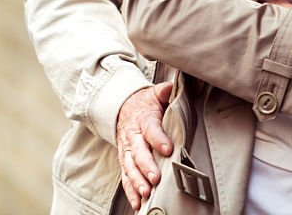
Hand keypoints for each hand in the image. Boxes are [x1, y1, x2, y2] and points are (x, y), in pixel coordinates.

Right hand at [117, 82, 172, 210]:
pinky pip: (126, 177)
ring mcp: (127, 150)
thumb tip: (169, 88)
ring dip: (137, 181)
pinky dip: (130, 191)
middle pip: (138, 152)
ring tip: (145, 193)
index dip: (158, 139)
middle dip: (146, 166)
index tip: (168, 149)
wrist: (122, 108)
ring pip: (130, 167)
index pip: (151, 129)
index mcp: (143, 119)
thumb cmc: (144, 104)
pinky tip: (137, 203)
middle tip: (155, 178)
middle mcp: (133, 137)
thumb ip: (163, 92)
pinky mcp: (125, 161)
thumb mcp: (153, 94)